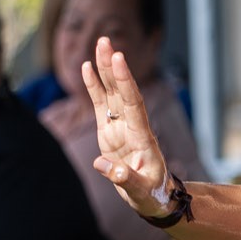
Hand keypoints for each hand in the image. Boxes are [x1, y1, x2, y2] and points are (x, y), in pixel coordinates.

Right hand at [83, 36, 173, 217]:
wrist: (153, 197)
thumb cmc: (151, 194)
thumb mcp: (141, 192)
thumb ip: (124, 179)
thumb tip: (105, 166)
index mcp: (143, 137)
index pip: (133, 104)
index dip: (126, 82)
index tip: (119, 60)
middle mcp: (133, 126)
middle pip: (123, 91)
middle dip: (114, 67)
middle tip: (106, 41)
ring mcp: (121, 127)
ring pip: (113, 93)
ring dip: (105, 69)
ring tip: (100, 45)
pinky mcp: (110, 131)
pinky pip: (101, 104)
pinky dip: (94, 86)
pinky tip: (87, 68)